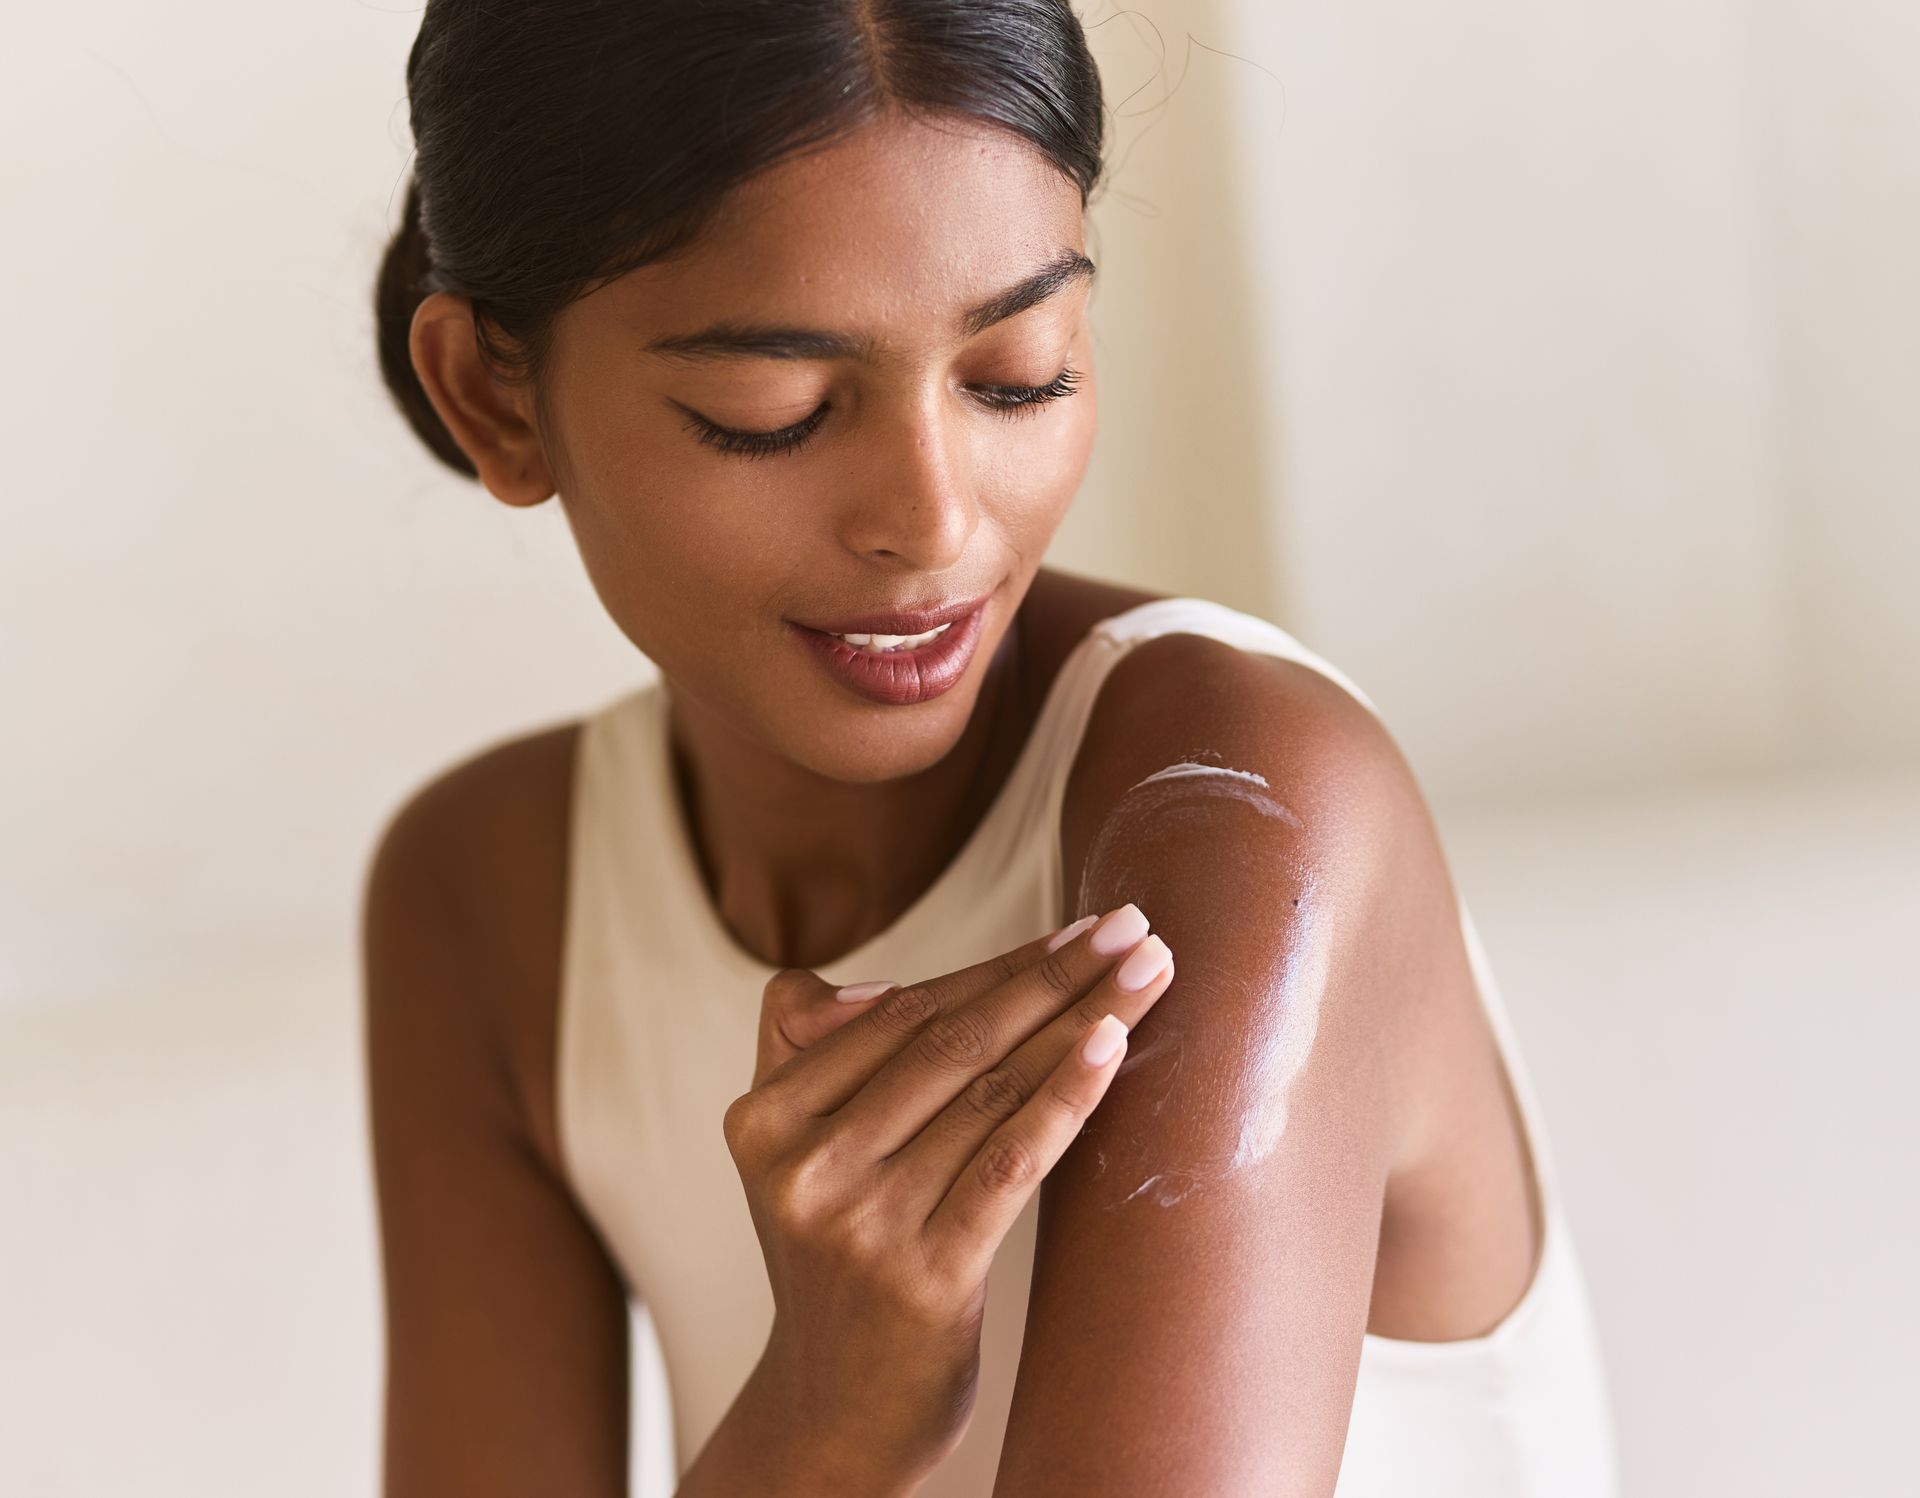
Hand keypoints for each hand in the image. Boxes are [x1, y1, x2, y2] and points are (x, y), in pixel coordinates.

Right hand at [723, 905, 1176, 1485]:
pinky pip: (1010, 1160)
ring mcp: (860, 1222)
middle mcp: (802, 1165)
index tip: (1076, 930)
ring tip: (1149, 971)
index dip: (999, 965)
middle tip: (1131, 925)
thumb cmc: (837, 1258)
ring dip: (1083, 1018)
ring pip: (991, 1090)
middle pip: (952, 1041)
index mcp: (763, 1117)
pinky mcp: (925, 1276)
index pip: (904, 1014)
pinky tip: (1113, 1045)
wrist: (836, 1410)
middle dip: (1054, 975)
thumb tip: (877, 984)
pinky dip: (1067, 1094)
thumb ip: (805, 1051)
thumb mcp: (789, 1156)